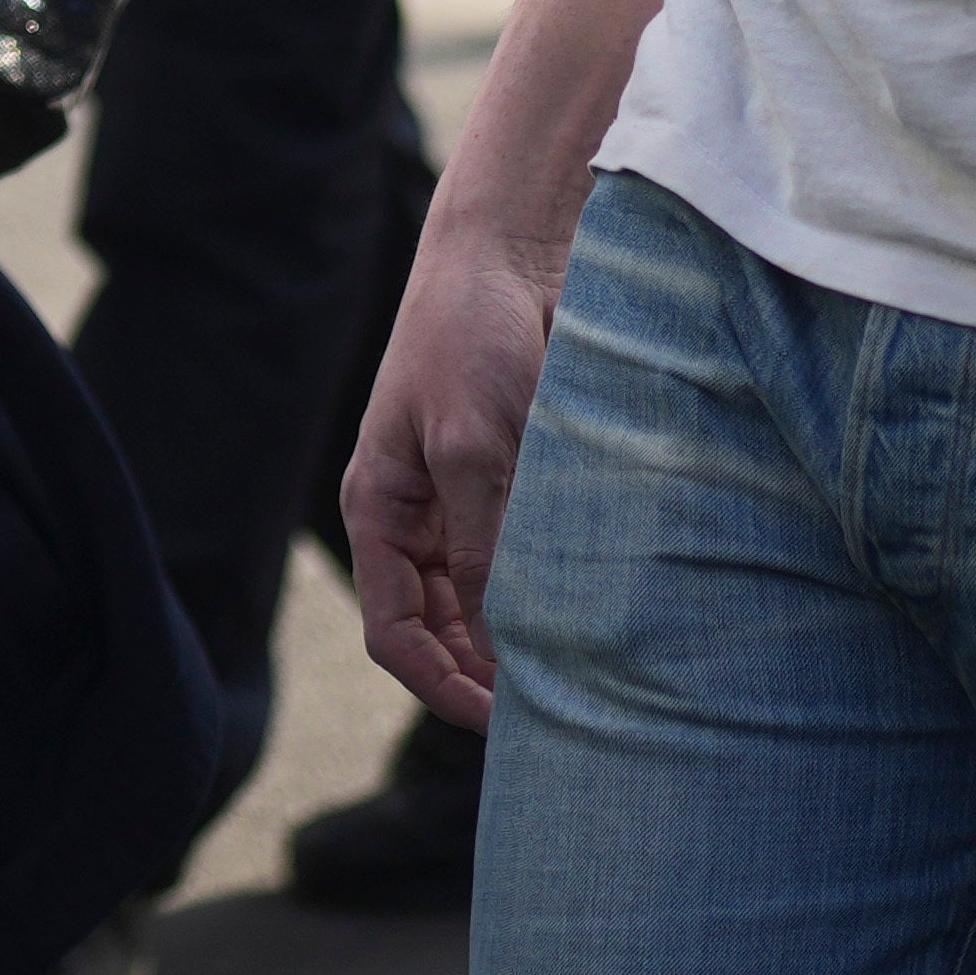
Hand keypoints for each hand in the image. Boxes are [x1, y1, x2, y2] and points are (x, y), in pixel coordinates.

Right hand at [340, 192, 568, 723]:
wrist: (516, 250)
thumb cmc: (472, 335)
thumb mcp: (472, 445)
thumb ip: (482, 545)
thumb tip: (503, 645)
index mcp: (380, 510)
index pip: (394, 633)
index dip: (442, 688)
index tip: (506, 724)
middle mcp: (418, 517)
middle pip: (439, 631)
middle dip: (486, 679)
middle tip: (560, 715)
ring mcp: (466, 501)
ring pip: (484, 605)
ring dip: (521, 644)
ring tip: (583, 678)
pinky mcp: (517, 481)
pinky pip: (527, 562)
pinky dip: (552, 597)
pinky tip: (595, 618)